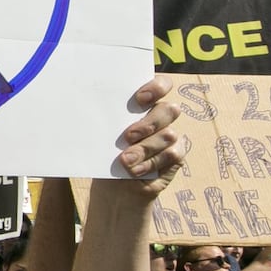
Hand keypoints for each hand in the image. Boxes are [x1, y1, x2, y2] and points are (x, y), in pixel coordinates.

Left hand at [108, 76, 187, 194]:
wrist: (114, 186)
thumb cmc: (106, 153)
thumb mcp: (102, 135)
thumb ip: (105, 120)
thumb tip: (94, 109)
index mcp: (143, 105)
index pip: (162, 85)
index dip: (157, 87)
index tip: (140, 98)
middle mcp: (160, 117)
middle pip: (168, 110)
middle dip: (149, 123)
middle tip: (128, 136)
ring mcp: (170, 136)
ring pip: (168, 134)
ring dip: (145, 148)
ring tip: (125, 160)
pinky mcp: (176, 156)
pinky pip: (173, 154)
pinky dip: (151, 163)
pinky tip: (135, 170)